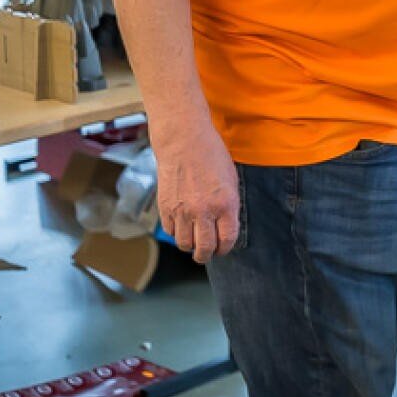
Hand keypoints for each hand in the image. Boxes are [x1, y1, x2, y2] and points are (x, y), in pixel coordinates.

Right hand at [155, 128, 239, 263]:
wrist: (183, 141)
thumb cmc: (211, 155)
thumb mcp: (230, 180)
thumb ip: (229, 206)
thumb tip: (225, 227)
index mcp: (226, 204)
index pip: (227, 240)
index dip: (225, 248)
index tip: (222, 248)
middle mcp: (204, 211)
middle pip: (204, 249)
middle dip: (207, 255)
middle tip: (207, 252)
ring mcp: (183, 211)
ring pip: (185, 244)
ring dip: (190, 246)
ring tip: (193, 240)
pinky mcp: (165, 208)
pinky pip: (171, 231)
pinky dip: (176, 232)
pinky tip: (181, 225)